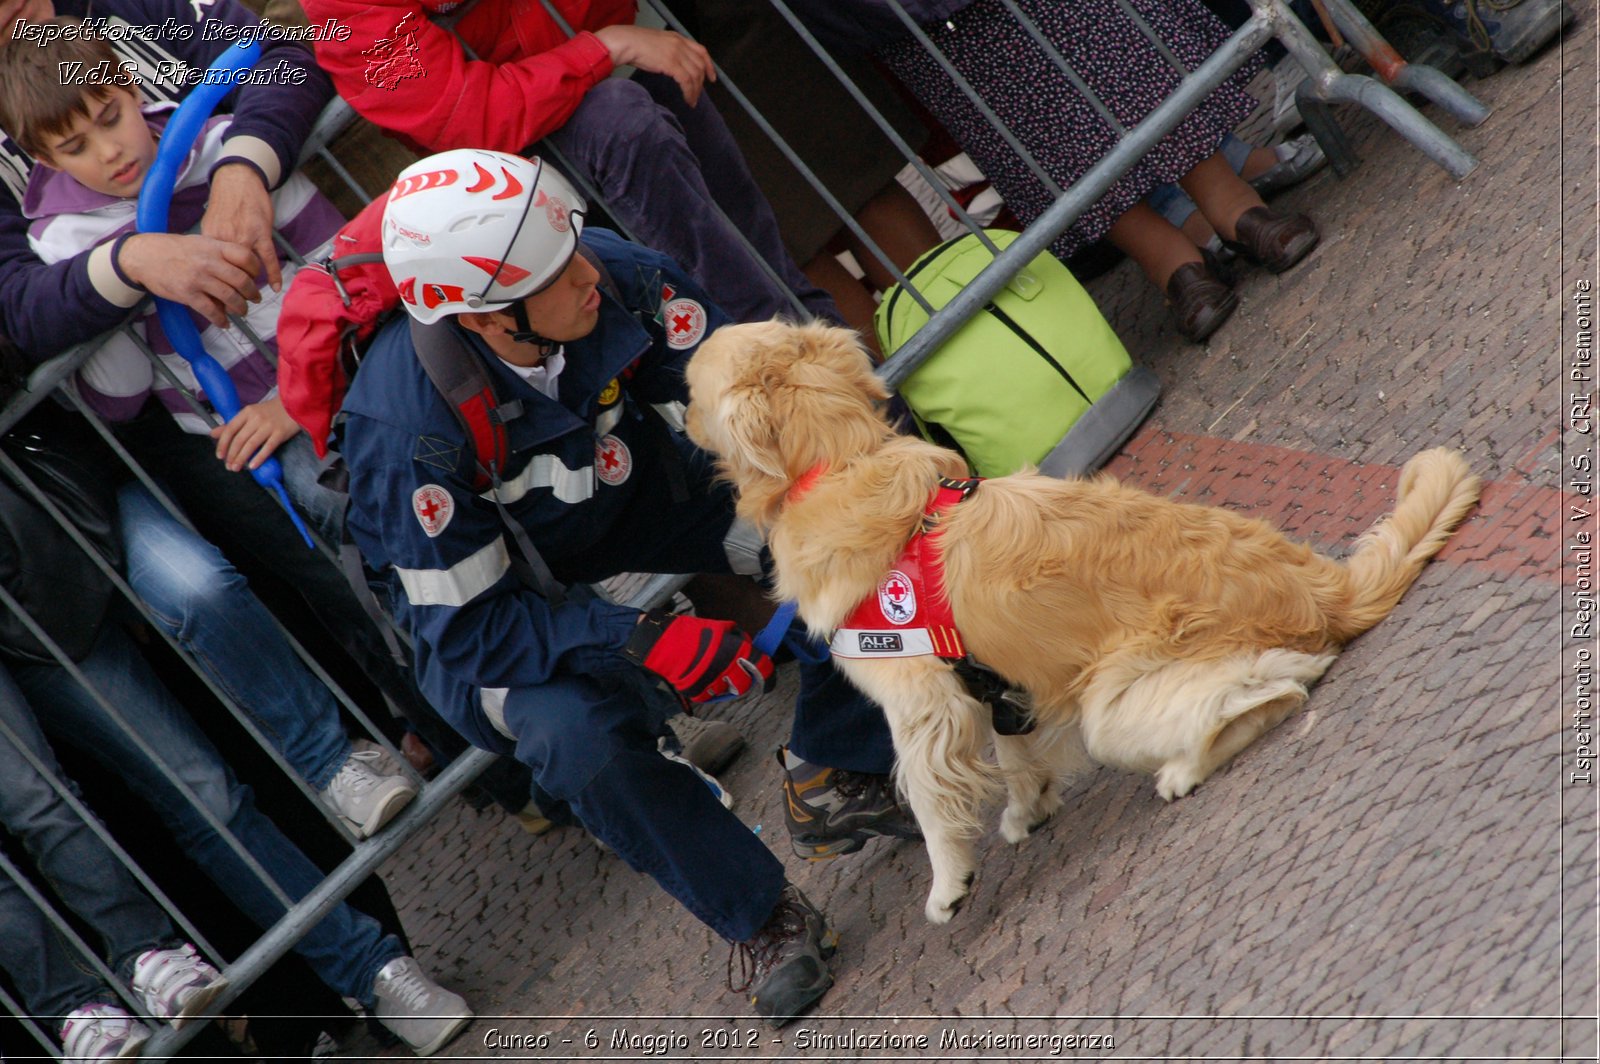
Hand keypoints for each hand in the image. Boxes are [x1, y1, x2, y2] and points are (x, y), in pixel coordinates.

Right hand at [117, 232, 263, 328]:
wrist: (143, 255)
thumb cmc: (173, 248)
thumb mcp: (200, 242)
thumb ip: (220, 252)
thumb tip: (241, 266)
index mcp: (214, 247)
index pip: (246, 257)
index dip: (256, 269)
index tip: (256, 277)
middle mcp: (209, 262)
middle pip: (241, 280)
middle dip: (252, 293)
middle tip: (255, 298)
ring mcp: (198, 279)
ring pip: (230, 297)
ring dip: (240, 308)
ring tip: (243, 311)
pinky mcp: (187, 294)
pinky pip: (211, 311)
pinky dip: (221, 320)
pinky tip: (224, 323)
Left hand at [202, 162, 281, 293]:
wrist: (237, 179)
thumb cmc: (225, 202)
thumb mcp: (210, 224)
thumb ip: (211, 244)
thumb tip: (209, 263)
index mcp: (211, 239)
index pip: (212, 270)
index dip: (215, 287)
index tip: (217, 302)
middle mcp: (225, 240)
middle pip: (229, 273)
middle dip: (232, 292)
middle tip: (236, 306)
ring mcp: (245, 237)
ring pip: (248, 269)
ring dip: (251, 285)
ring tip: (252, 297)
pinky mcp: (261, 233)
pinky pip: (268, 259)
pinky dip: (273, 274)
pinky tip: (276, 287)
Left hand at [210, 395, 300, 470]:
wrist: (294, 405)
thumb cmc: (270, 411)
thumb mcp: (250, 414)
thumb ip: (233, 424)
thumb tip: (213, 434)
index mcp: (247, 412)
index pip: (230, 429)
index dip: (223, 444)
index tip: (220, 456)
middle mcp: (256, 418)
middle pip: (240, 439)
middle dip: (232, 455)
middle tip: (228, 466)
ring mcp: (269, 426)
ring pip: (251, 445)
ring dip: (242, 458)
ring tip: (236, 468)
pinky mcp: (280, 433)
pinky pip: (268, 448)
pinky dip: (259, 458)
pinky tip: (253, 466)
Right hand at [593, 25, 714, 106]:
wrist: (625, 42)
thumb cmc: (635, 44)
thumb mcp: (657, 43)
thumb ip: (669, 51)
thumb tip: (674, 66)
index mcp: (678, 37)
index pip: (701, 51)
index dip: (709, 65)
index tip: (712, 77)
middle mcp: (680, 44)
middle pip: (700, 65)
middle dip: (701, 83)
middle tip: (697, 95)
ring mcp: (676, 53)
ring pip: (695, 75)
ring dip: (695, 91)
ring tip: (692, 101)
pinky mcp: (671, 63)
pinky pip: (686, 81)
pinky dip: (689, 92)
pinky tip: (687, 100)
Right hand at [624, 609, 774, 703]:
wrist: (662, 644)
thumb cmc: (690, 632)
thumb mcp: (720, 627)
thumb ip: (738, 639)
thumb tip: (749, 648)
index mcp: (735, 650)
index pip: (762, 668)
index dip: (768, 676)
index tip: (768, 681)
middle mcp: (727, 669)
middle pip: (745, 685)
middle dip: (744, 680)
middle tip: (738, 674)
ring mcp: (712, 683)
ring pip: (727, 691)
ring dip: (726, 684)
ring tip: (714, 671)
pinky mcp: (698, 693)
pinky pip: (710, 696)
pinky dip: (709, 689)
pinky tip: (702, 676)